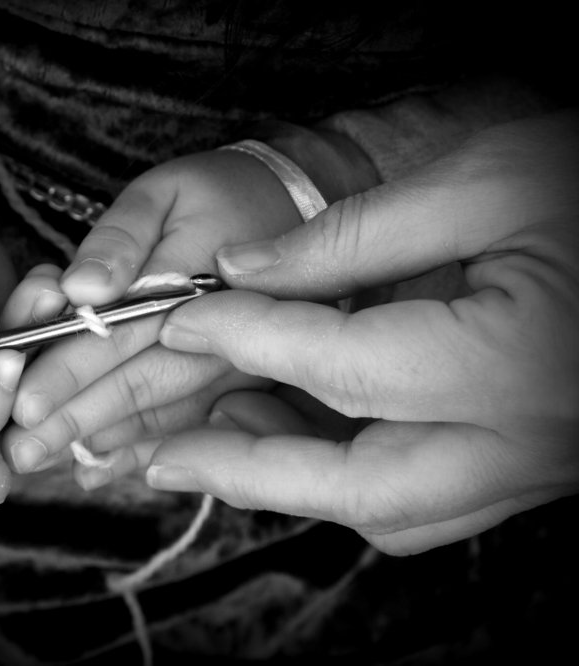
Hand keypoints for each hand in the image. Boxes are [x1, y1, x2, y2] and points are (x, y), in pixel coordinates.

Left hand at [0, 148, 312, 479]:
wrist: (290, 214)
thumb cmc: (212, 197)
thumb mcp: (160, 194)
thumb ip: (119, 239)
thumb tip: (81, 290)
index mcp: (198, 280)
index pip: (124, 334)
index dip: (72, 371)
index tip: (24, 404)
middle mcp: (227, 334)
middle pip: (142, 386)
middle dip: (76, 422)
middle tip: (21, 454)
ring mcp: (240, 367)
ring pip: (165, 416)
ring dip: (105, 443)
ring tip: (49, 463)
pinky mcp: (243, 385)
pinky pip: (193, 425)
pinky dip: (144, 451)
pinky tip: (101, 471)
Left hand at [151, 110, 578, 554]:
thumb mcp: (489, 180)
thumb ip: (355, 233)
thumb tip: (244, 269)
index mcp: (515, 363)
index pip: (339, 363)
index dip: (245, 337)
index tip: (181, 315)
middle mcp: (527, 442)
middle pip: (356, 488)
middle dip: (245, 473)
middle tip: (160, 458)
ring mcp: (536, 468)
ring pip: (389, 512)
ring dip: (292, 484)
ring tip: (219, 436)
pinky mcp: (533, 467)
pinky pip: (427, 506)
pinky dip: (349, 482)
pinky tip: (302, 437)